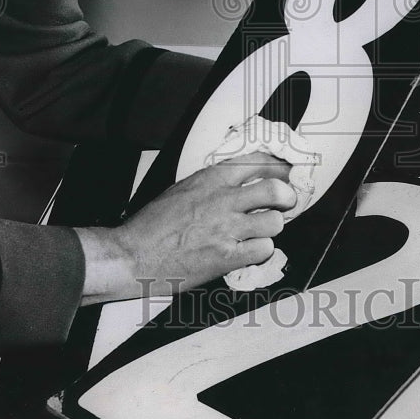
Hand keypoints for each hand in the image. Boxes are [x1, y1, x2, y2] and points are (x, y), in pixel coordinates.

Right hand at [74, 152, 295, 301]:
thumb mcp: (182, 190)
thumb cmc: (152, 225)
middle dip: (287, 196)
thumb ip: (212, 185)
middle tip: (286, 203)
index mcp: (210, 178)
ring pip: (275, 222)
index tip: (285, 172)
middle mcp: (222, 200)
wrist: (132, 255)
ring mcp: (226, 228)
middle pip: (276, 189)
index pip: (258, 161)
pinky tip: (249, 251)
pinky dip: (260, 251)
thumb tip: (238, 185)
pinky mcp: (226, 257)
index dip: (278, 166)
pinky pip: (263, 250)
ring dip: (272, 228)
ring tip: (261, 231)